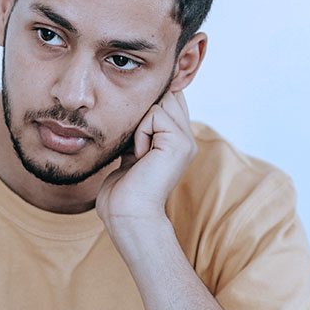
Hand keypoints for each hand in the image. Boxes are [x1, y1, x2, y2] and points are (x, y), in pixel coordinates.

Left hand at [96, 90, 196, 231]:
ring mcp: (186, 140)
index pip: (170, 98)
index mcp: (176, 140)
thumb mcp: (132, 153)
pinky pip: (154, 114)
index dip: (150, 101)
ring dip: (139, 124)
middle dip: (142, 111)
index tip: (134, 124)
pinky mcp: (180, 142)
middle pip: (166, 94)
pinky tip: (140, 157)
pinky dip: (140, 134)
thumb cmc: (123, 192)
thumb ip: (140, 131)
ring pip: (161, 101)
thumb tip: (134, 108)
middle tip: (134, 145)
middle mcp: (186, 138)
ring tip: (138, 153)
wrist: (127, 215)